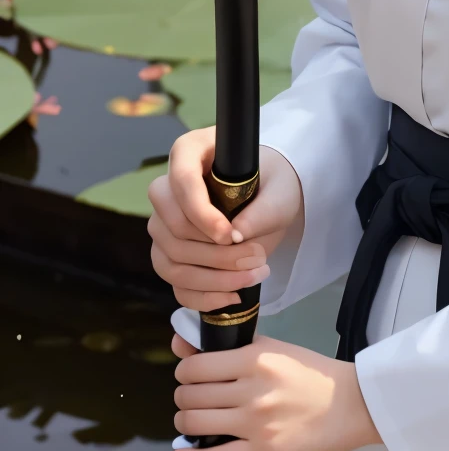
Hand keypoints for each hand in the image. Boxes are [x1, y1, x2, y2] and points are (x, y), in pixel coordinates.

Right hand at [148, 133, 302, 312]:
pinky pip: (174, 285)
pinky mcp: (171, 256)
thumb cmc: (273, 183)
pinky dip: (203, 297)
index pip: (181, 182)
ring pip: (169, 262)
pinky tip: (234, 295)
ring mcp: (164, 226)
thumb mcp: (281, 190)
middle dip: (215, 253)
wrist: (270, 199)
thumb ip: (264, 209)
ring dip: (212, 279)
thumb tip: (237, 238)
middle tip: (257, 257)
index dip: (201, 214)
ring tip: (254, 275)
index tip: (231, 235)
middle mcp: (168, 190)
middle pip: (172, 229)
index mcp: (189, 154)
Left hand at [170, 332, 379, 450]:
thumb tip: (180, 343)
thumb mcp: (274, 349)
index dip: (185, 372)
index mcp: (255, 359)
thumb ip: (228, 345)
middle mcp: (253, 391)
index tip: (193, 376)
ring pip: (194, 424)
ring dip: (187, 422)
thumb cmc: (313, 375)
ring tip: (197, 420)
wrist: (354, 405)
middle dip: (186, 397)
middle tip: (197, 399)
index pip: (193, 367)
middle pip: (189, 396)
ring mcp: (257, 424)